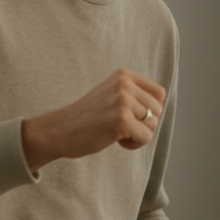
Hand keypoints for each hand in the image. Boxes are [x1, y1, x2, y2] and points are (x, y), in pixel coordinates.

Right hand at [20, 68, 165, 170]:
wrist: (59, 131)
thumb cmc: (87, 118)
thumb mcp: (112, 95)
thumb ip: (134, 95)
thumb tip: (160, 106)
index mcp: (124, 75)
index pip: (159, 94)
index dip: (150, 110)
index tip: (130, 116)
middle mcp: (124, 83)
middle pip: (158, 110)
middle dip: (144, 125)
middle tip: (121, 128)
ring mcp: (123, 101)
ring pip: (152, 125)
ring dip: (138, 135)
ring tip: (116, 133)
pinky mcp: (121, 120)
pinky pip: (146, 138)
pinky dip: (134, 145)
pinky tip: (116, 141)